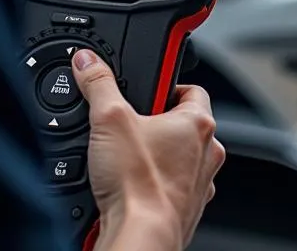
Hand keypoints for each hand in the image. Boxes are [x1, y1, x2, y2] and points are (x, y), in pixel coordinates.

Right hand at [72, 48, 224, 250]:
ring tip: (127, 157)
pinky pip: (171, 187)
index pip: (191, 87)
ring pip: (178, 157)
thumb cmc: (137, 185)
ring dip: (156, 155)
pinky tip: (130, 185)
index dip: (168, 83)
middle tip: (130, 125)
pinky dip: (153, 183)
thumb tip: (88, 62)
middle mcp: (207, 153)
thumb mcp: (109, 118)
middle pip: (182, 123)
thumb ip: (98, 83)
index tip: (148, 87)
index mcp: (198, 123)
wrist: (140, 237)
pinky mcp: (186, 210)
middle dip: (156, 121)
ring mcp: (199, 184)